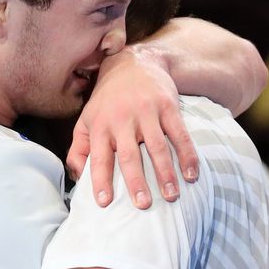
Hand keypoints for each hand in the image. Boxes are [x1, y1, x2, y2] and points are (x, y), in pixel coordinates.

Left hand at [66, 48, 198, 209]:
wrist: (133, 63)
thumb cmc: (107, 100)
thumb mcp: (86, 120)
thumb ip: (78, 149)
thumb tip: (77, 177)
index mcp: (100, 125)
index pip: (98, 157)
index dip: (100, 180)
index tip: (104, 203)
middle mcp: (122, 119)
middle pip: (129, 155)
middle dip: (136, 182)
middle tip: (143, 205)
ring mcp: (146, 112)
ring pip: (157, 146)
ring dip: (165, 173)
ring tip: (171, 196)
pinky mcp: (167, 106)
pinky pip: (179, 134)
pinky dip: (187, 155)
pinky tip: (191, 174)